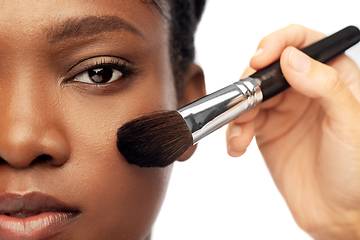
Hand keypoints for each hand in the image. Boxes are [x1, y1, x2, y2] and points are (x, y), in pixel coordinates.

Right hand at [226, 24, 359, 238]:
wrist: (336, 212)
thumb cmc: (355, 171)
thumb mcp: (349, 123)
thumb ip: (324, 85)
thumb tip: (291, 58)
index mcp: (332, 77)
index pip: (302, 43)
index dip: (278, 42)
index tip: (261, 58)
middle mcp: (304, 89)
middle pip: (267, 67)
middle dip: (249, 82)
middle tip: (245, 100)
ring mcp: (282, 109)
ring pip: (249, 94)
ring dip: (237, 111)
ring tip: (240, 133)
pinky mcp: (266, 129)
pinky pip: (241, 120)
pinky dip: (233, 131)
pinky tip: (238, 146)